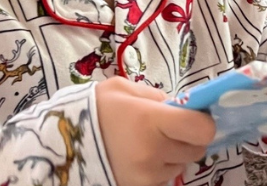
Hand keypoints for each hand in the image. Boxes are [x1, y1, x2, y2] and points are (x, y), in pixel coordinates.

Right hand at [97, 77, 215, 185]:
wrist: (64, 140)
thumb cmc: (97, 109)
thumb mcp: (126, 90)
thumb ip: (158, 97)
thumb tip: (184, 107)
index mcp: (152, 120)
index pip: (202, 129)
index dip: (203, 122)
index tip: (194, 116)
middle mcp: (153, 151)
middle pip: (197, 150)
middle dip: (189, 138)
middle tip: (171, 129)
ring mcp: (147, 175)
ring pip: (181, 165)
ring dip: (173, 155)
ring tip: (148, 143)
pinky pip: (165, 178)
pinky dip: (160, 169)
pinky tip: (140, 158)